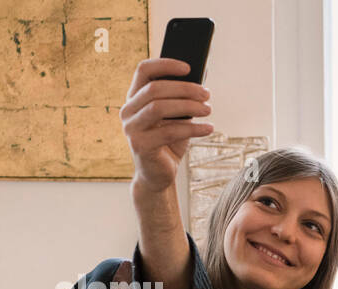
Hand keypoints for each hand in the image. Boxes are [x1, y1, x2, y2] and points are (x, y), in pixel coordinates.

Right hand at [121, 58, 214, 192]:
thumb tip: (201, 83)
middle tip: (207, 94)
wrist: (158, 175)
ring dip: (188, 106)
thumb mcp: (175, 118)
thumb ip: (180, 100)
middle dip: (184, 89)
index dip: (165, 65)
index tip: (189, 67)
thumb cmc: (168, 142)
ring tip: (209, 110)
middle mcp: (128, 110)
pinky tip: (209, 128)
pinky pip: (169, 131)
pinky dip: (192, 128)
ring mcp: (131, 128)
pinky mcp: (140, 145)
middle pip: (154, 89)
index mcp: (134, 98)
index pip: (143, 71)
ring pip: (159, 108)